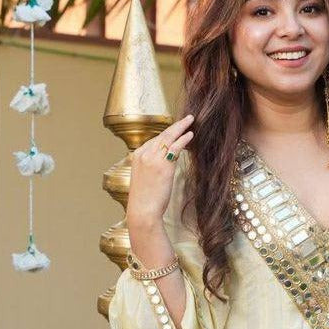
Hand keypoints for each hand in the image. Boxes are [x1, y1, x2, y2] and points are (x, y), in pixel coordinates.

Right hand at [125, 113, 194, 227]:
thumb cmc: (145, 199)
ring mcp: (153, 158)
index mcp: (137, 156)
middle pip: (162, 135)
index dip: (167, 134)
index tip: (177, 130)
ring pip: (168, 137)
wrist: (143, 210)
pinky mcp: (163, 165)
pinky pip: (175, 147)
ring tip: (191, 121)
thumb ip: (152, 167)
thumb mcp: (145, 179)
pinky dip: (183, 139)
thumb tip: (165, 164)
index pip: (154, 140)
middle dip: (175, 125)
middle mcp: (144, 153)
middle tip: (187, 118)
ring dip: (181, 127)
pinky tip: (191, 135)